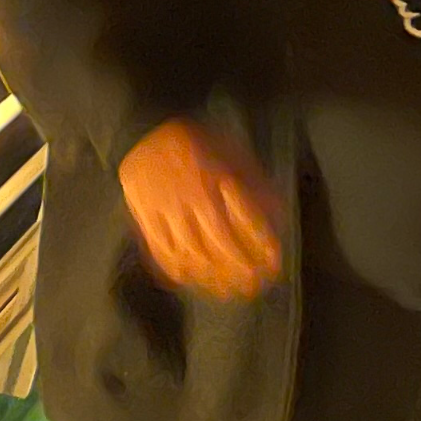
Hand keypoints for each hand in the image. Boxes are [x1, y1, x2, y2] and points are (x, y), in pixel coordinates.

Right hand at [117, 118, 283, 300]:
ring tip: (226, 291)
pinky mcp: (144, 216)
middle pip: (220, 243)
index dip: (263, 245)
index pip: (247, 220)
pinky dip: (176, 269)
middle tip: (253, 286)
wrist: (145, 129)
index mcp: (219, 177)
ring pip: (191, 251)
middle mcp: (193, 197)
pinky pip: (159, 249)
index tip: (274, 264)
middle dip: (240, 269)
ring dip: (211, 276)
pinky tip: (189, 279)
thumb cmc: (197, 140)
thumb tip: (277, 213)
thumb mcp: (232, 152)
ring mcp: (166, 208)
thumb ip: (254, 182)